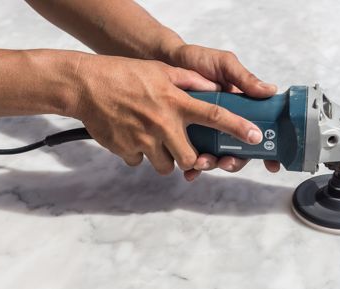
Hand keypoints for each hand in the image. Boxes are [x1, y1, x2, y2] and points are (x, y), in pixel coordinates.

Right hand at [69, 54, 264, 175]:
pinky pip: (140, 162)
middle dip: (191, 159)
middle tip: (184, 149)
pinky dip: (140, 154)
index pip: (214, 116)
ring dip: (164, 158)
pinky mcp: (126, 150)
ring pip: (165, 166)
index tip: (254, 138)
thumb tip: (212, 88)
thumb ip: (189, 81)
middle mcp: (163, 124)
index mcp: (175, 102)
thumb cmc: (123, 74)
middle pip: (191, 159)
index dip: (237, 128)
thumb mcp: (160, 71)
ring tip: (154, 140)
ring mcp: (144, 140)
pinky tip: (133, 136)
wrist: (84, 85)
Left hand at [169, 44, 281, 179]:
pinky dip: (192, 168)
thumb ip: (243, 78)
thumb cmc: (198, 59)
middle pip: (239, 151)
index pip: (258, 132)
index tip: (273, 164)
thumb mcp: (223, 65)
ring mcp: (207, 131)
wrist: (164, 59)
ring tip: (201, 163)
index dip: (269, 151)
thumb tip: (270, 90)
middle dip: (235, 162)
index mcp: (240, 108)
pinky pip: (193, 157)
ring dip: (212, 165)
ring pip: (217, 157)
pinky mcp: (187, 136)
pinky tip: (188, 172)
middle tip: (226, 162)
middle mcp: (226, 123)